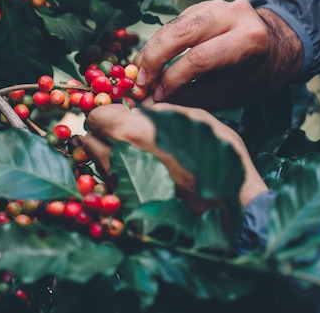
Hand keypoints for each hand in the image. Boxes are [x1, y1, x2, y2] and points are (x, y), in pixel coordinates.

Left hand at [81, 103, 267, 210]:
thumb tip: (139, 111)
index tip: (121, 115)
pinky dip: (121, 176)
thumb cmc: (217, 158)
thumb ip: (159, 111)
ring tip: (138, 154)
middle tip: (126, 133)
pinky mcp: (126, 207)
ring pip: (98, 163)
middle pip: (90, 141)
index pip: (95, 116)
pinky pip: (112, 184)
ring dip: (110, 155)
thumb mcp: (194, 120)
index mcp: (133, 133)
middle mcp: (119, 160)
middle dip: (103, 134)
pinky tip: (145, 174)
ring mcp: (121, 187)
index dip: (107, 113)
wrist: (228, 208)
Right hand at [133, 0, 303, 108]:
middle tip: (139, 81)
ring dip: (152, 49)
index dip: (173, 78)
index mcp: (248, 40)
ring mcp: (218, 5)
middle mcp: (234, 14)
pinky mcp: (204, 5)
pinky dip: (159, 41)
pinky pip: (175, 22)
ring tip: (139, 73)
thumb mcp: (229, 94)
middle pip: (182, 32)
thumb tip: (153, 102)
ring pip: (174, 25)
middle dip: (154, 57)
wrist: (275, 47)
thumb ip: (192, 96)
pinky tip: (151, 59)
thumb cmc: (253, 77)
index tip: (155, 96)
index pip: (200, 58)